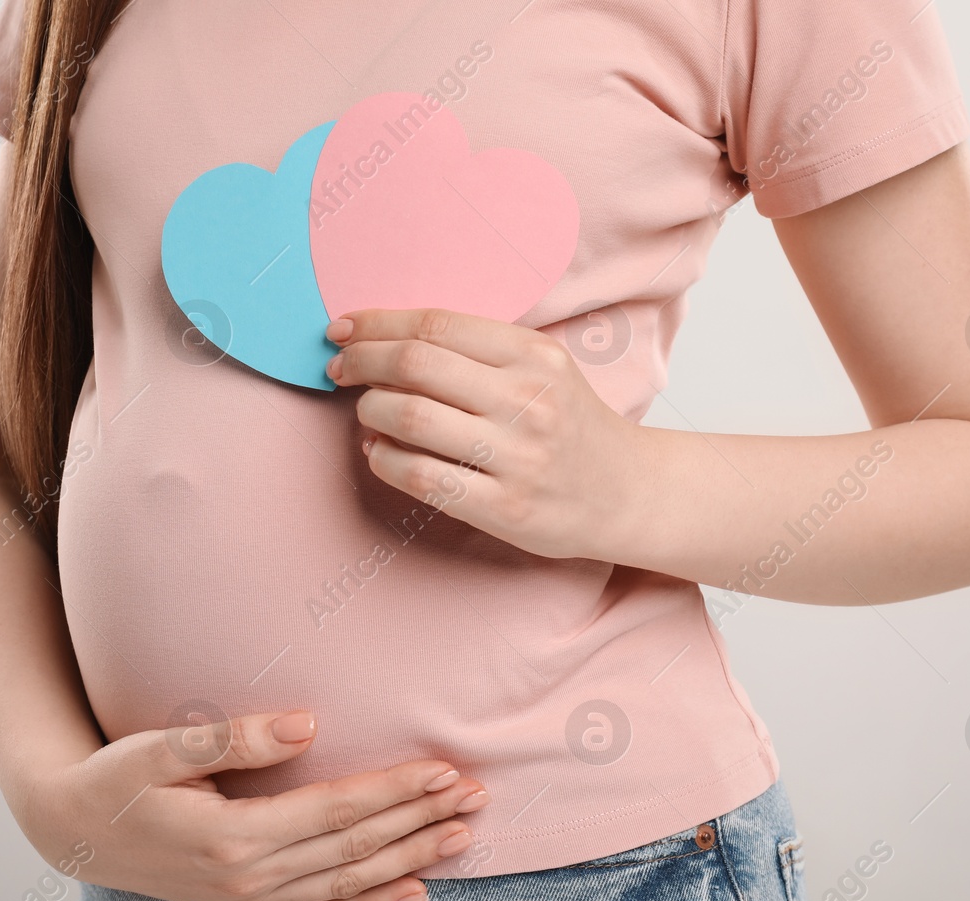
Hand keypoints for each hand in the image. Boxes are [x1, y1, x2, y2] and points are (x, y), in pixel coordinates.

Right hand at [17, 709, 489, 900]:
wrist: (72, 833)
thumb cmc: (115, 779)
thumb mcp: (159, 748)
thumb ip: (233, 736)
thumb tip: (306, 724)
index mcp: (234, 835)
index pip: (337, 810)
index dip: (395, 790)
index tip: (444, 769)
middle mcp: (250, 876)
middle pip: (356, 848)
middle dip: (420, 821)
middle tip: (477, 796)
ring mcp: (251, 899)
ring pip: (349, 883)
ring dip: (410, 859)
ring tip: (462, 836)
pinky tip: (414, 895)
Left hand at [325, 308, 641, 560]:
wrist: (629, 494)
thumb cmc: (571, 426)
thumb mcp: (543, 369)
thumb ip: (479, 351)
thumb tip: (386, 341)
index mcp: (533, 355)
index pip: (436, 325)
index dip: (377, 324)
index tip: (343, 329)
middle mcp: (527, 401)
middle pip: (415, 365)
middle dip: (361, 362)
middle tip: (340, 370)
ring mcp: (516, 457)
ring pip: (410, 418)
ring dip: (370, 411)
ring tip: (367, 412)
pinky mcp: (504, 507)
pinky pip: (420, 477)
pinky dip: (383, 459)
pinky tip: (378, 452)